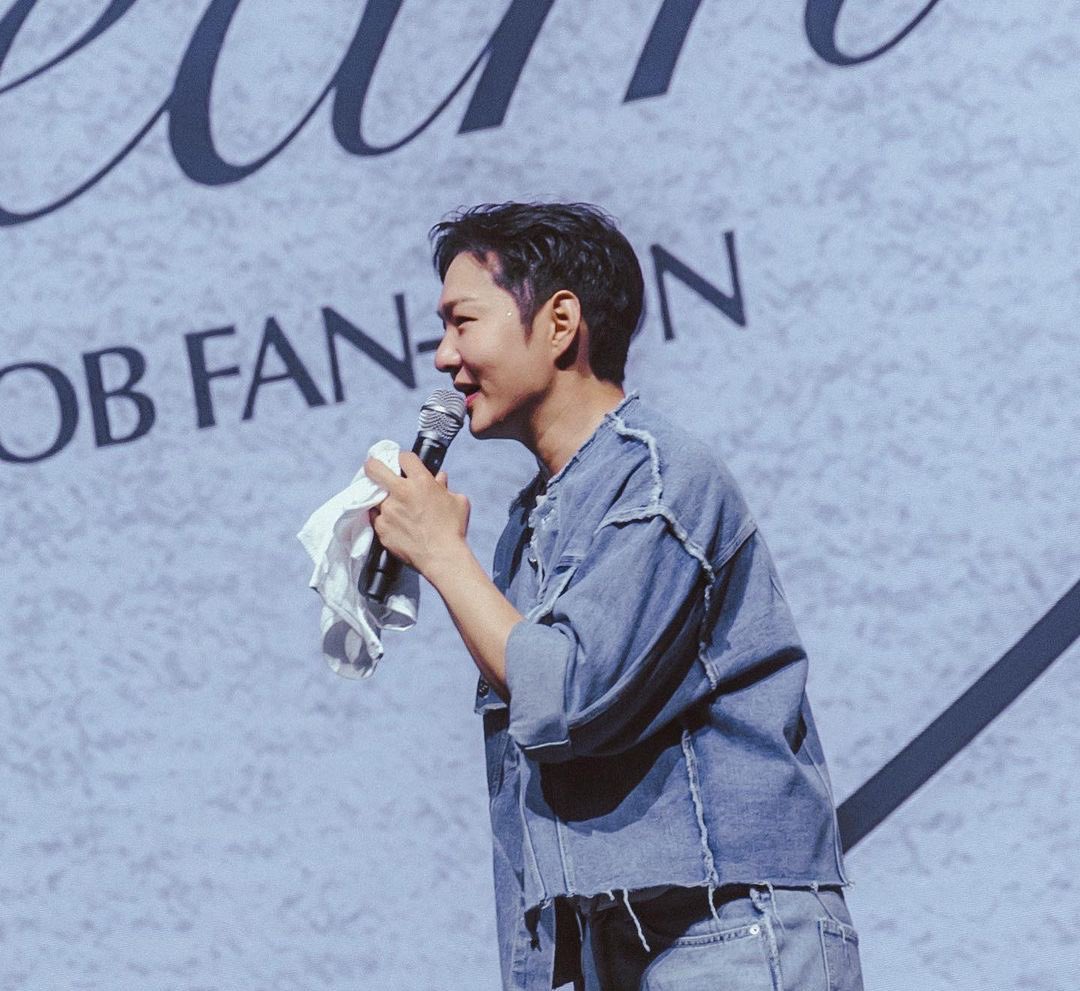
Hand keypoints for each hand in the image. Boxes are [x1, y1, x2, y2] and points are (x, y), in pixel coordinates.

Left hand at [364, 452, 470, 578]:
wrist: (442, 557)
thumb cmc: (453, 529)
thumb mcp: (457, 501)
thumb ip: (444, 487)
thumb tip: (439, 480)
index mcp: (420, 481)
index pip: (404, 457)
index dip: (404, 459)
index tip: (404, 465)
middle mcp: (400, 493)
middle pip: (374, 468)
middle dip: (373, 465)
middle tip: (375, 469)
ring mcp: (388, 511)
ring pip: (375, 496)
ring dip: (382, 498)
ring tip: (392, 506)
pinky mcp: (381, 528)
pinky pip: (376, 517)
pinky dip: (383, 518)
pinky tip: (393, 522)